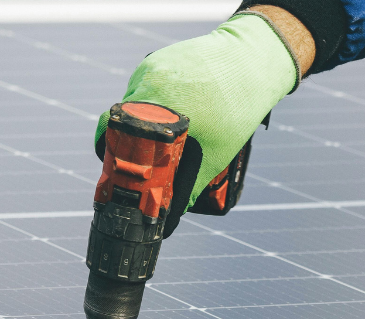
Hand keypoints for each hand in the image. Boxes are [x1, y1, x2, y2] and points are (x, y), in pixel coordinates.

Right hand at [96, 9, 308, 197]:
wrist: (253, 58)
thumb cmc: (239, 106)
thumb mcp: (216, 153)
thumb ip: (190, 186)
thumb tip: (170, 215)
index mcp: (158, 106)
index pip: (112, 134)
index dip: (111, 156)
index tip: (118, 171)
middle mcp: (147, 83)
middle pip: (120, 122)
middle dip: (130, 144)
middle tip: (143, 160)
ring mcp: (150, 68)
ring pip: (133, 106)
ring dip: (144, 124)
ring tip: (169, 133)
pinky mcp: (157, 59)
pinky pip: (145, 89)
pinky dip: (155, 105)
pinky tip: (178, 111)